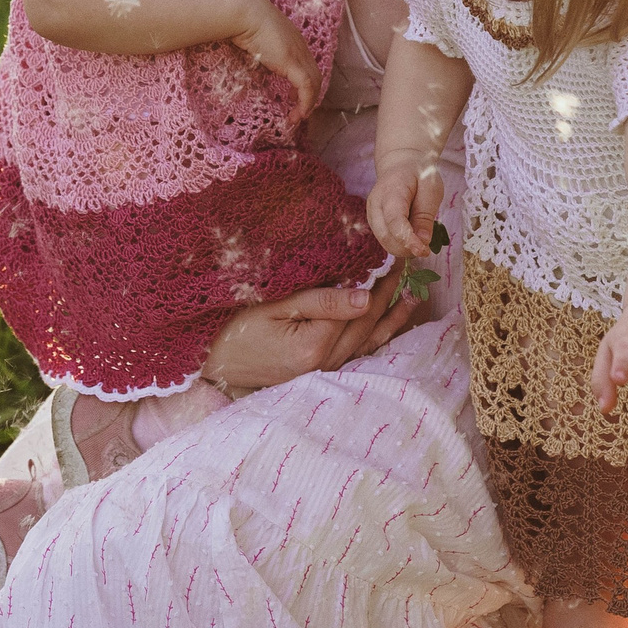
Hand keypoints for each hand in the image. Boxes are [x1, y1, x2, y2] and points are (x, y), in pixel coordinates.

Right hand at [198, 271, 416, 392]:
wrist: (211, 359)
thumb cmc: (234, 325)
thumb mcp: (274, 307)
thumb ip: (322, 301)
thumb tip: (366, 296)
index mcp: (314, 347)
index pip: (359, 309)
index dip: (380, 282)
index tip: (394, 256)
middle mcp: (325, 364)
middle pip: (368, 323)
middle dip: (391, 293)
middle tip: (409, 265)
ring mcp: (324, 371)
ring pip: (369, 340)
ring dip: (393, 315)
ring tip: (416, 293)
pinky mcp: (319, 371)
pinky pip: (358, 353)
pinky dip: (379, 335)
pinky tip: (392, 322)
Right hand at [229, 0, 320, 121]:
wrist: (244, 12)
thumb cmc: (242, 21)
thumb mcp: (254, 38)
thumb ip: (260, 51)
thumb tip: (257, 63)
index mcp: (292, 39)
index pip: (306, 64)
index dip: (303, 82)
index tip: (293, 95)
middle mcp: (300, 46)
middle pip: (315, 75)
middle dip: (309, 95)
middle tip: (298, 110)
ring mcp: (298, 53)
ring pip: (315, 83)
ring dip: (308, 103)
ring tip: (298, 116)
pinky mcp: (292, 62)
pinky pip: (307, 87)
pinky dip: (306, 102)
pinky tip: (298, 114)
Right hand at [365, 155, 444, 260]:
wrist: (401, 164)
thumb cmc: (418, 175)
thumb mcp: (431, 190)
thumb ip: (425, 216)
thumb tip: (422, 243)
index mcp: (391, 191)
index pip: (395, 221)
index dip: (408, 239)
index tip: (424, 250)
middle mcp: (375, 204)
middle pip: (386, 236)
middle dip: (407, 249)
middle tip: (426, 248)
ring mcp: (372, 214)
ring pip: (384, 242)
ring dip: (403, 248)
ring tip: (420, 240)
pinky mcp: (374, 222)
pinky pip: (385, 240)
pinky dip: (399, 244)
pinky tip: (411, 236)